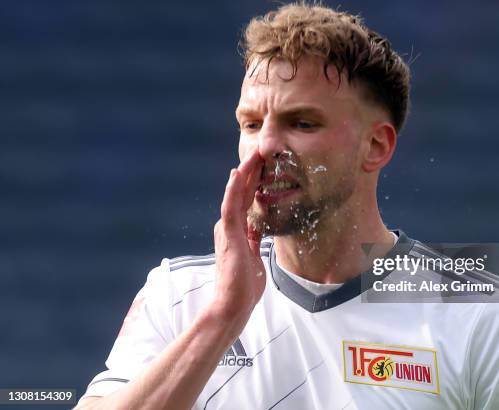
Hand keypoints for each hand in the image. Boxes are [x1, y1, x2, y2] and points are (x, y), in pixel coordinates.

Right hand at [213, 149, 265, 317]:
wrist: (234, 303)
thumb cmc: (243, 285)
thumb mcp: (252, 256)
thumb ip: (252, 240)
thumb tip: (256, 228)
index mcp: (236, 230)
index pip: (247, 200)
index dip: (255, 181)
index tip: (264, 165)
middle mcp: (229, 225)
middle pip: (241, 192)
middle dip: (251, 171)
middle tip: (260, 151)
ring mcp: (227, 228)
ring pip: (235, 194)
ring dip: (244, 173)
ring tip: (253, 154)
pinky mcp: (228, 234)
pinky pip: (230, 206)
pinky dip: (233, 189)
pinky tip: (237, 173)